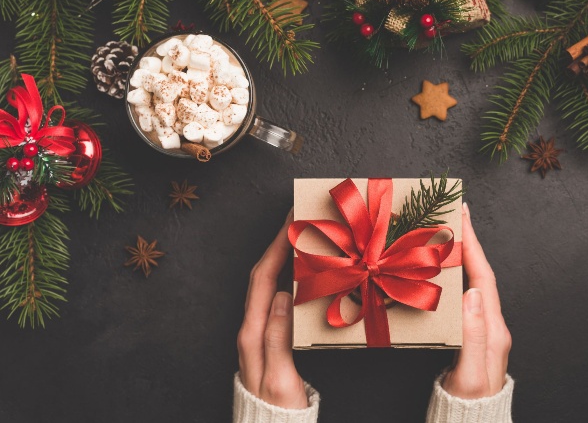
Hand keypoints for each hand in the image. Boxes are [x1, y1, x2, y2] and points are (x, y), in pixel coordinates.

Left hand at [237, 210, 307, 408]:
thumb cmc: (277, 410)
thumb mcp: (279, 377)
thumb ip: (278, 338)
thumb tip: (284, 296)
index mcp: (252, 333)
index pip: (263, 279)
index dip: (276, 247)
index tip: (290, 223)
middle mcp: (251, 327)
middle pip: (262, 275)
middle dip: (277, 243)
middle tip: (296, 220)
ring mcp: (257, 330)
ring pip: (268, 284)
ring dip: (281, 257)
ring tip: (299, 238)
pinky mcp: (266, 335)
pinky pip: (275, 296)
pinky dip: (286, 277)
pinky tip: (300, 272)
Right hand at [442, 202, 511, 398]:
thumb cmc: (470, 402)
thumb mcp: (471, 371)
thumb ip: (474, 334)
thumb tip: (473, 292)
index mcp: (494, 328)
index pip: (484, 277)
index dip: (474, 245)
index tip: (464, 215)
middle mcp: (492, 324)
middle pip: (480, 274)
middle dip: (468, 243)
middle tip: (453, 217)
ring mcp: (483, 328)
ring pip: (471, 283)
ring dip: (461, 258)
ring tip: (446, 236)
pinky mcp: (472, 334)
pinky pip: (463, 296)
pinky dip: (454, 278)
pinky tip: (441, 273)